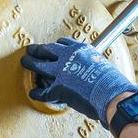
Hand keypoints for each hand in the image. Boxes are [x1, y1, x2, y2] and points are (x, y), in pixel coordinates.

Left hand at [21, 38, 137, 126]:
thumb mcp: (102, 65)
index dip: (56, 46)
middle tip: (31, 49)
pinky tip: (33, 93)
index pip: (64, 43)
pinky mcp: (58, 86)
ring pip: (40, 65)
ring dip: (30, 63)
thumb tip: (92, 72)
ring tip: (25, 62)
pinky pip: (44, 90)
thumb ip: (92, 66)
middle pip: (47, 49)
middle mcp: (69, 56)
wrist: (112, 93)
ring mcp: (61, 71)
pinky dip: (37, 93)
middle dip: (38, 49)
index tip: (53, 47)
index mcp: (81, 49)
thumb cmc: (112, 82)